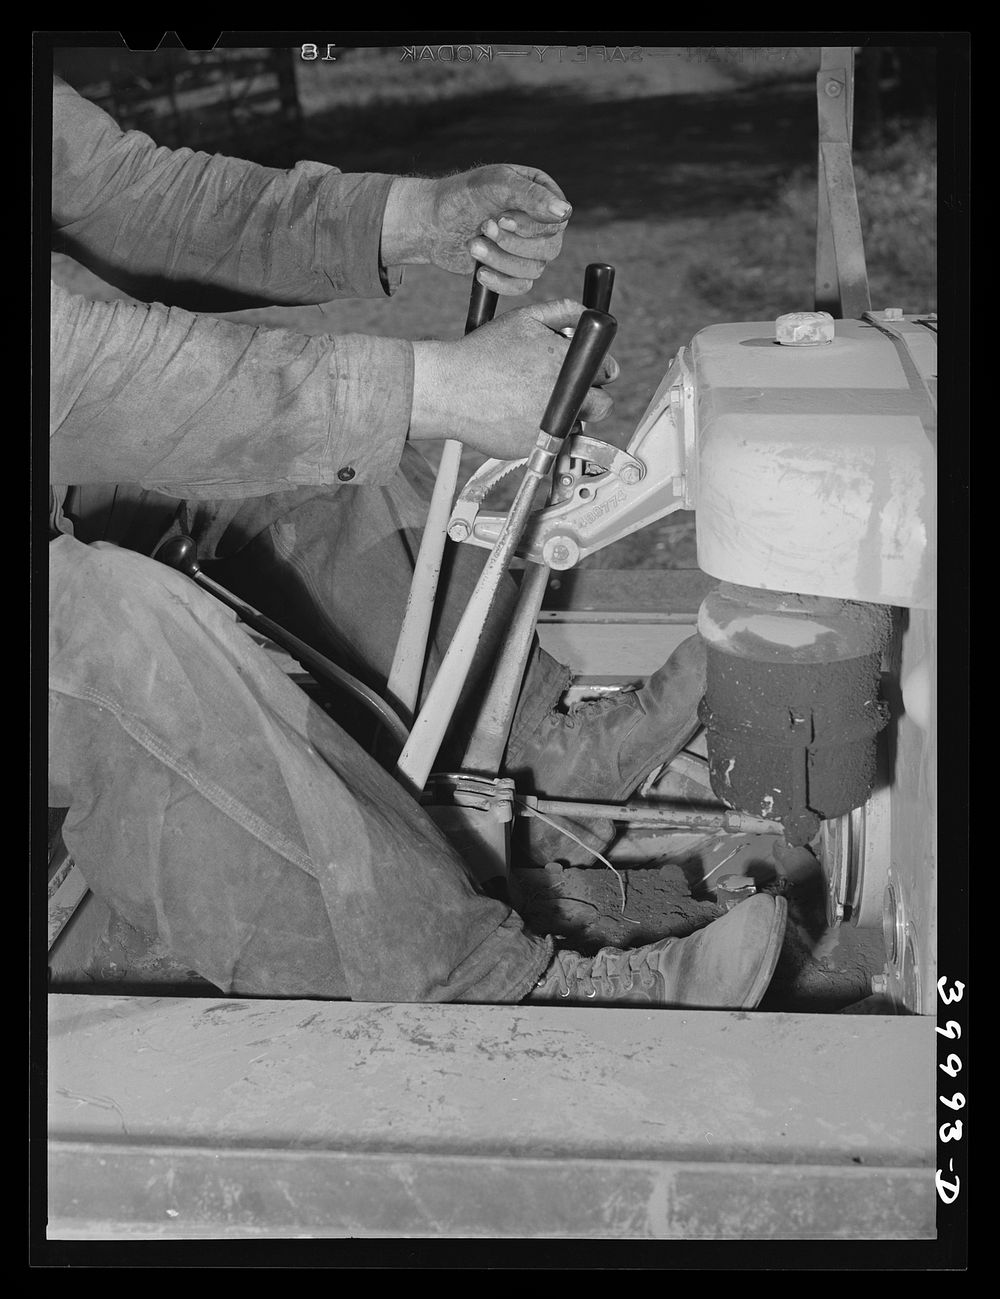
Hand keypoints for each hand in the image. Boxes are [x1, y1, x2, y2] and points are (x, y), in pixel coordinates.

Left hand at [382, 166, 570, 293]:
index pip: (558, 221)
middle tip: (484, 227)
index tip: (501, 218)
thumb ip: (530, 195)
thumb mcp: (497, 184)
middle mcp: (540, 224)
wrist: (432, 221)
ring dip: (500, 260)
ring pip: (534, 270)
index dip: (531, 226)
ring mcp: (528, 249)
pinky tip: (479, 272)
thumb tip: (564, 212)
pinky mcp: (513, 271)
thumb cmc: (463, 195)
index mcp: (542, 196)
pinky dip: (500, 282)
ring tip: (474, 245)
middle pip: (550, 248)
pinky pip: (521, 287)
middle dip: (512, 244)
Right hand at [410, 299, 618, 458]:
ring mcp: (553, 426)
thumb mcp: (524, 319)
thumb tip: (589, 314)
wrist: (449, 389)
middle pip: (602, 405)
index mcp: (570, 363)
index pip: (607, 370)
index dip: (598, 369)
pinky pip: (551, 443)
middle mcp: (567, 396)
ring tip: (532, 402)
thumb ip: (563, 311)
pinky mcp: (538, 447)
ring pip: (576, 425)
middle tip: (563, 390)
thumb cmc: (483, 353)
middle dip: (590, 397)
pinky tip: (518, 417)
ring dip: (565, 416)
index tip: (586, 371)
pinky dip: (541, 432)